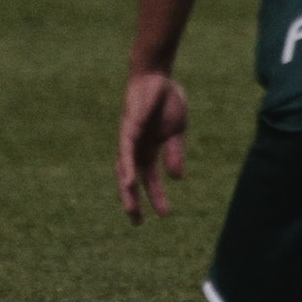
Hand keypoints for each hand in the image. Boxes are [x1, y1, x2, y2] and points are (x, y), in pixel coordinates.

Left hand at [116, 72, 188, 224]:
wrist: (157, 78)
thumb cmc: (166, 101)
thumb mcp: (177, 132)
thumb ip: (175, 154)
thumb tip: (176, 178)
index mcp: (150, 150)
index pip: (151, 178)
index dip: (157, 196)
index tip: (166, 215)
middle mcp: (136, 149)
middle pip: (132, 180)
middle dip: (134, 201)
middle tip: (137, 223)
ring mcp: (129, 140)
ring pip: (124, 170)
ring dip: (126, 190)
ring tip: (131, 208)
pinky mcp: (128, 130)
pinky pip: (125, 152)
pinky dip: (126, 167)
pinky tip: (129, 180)